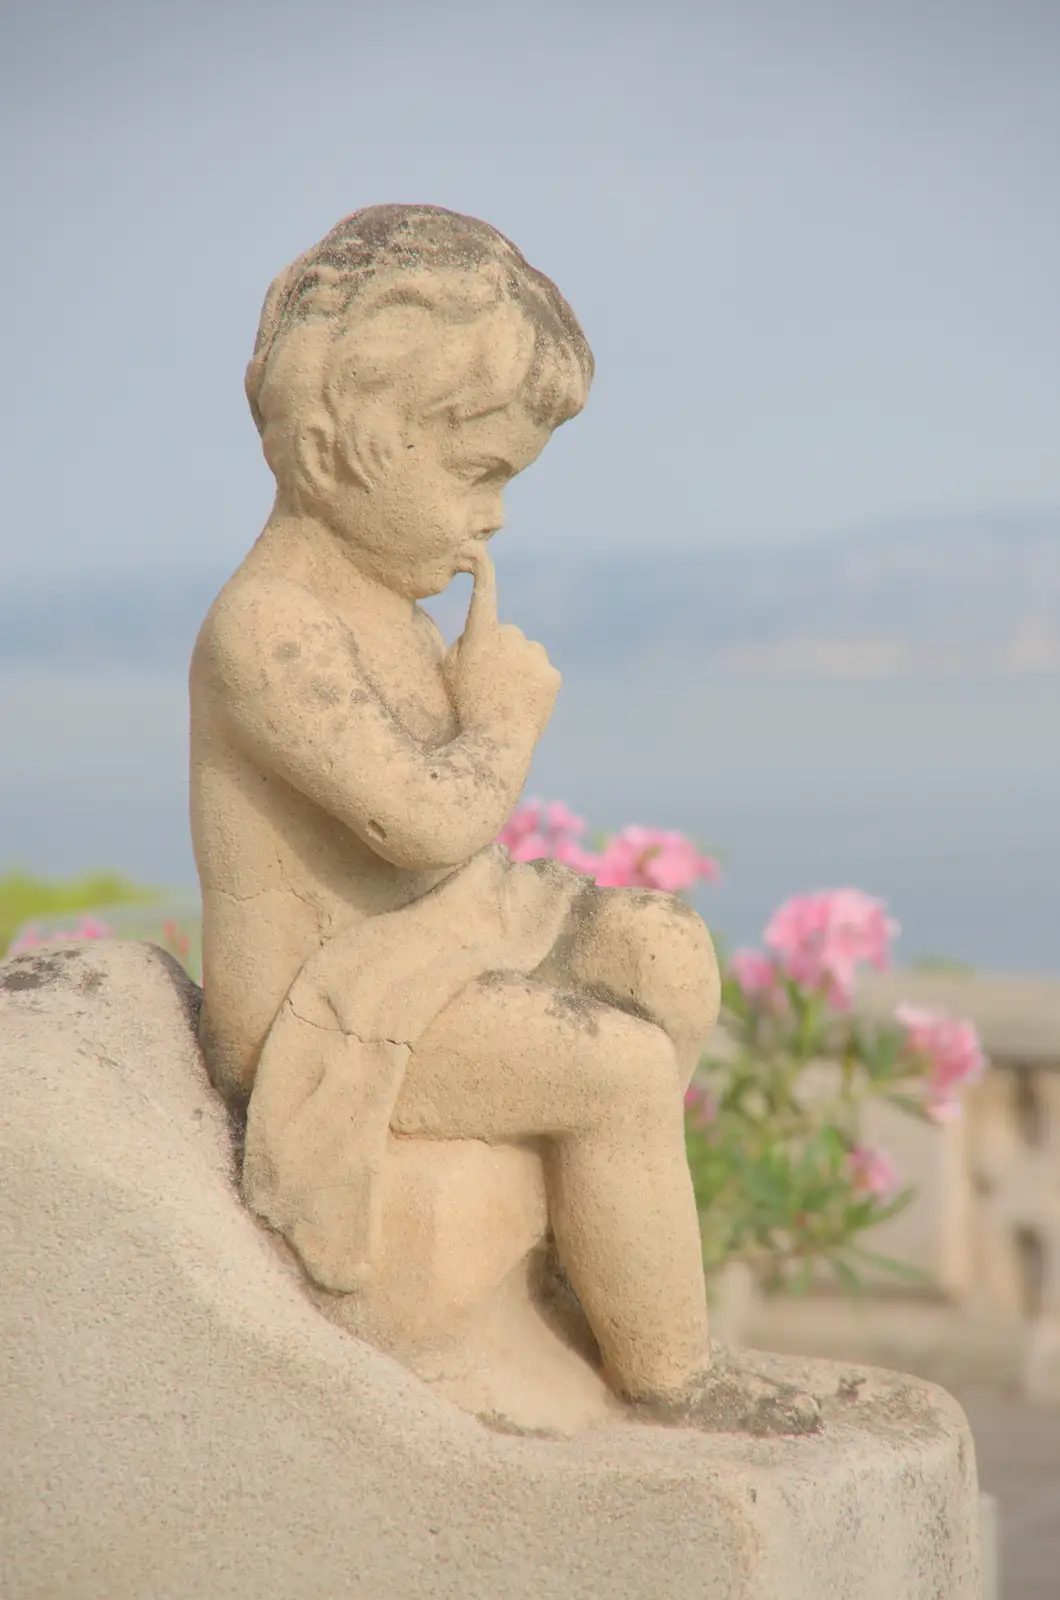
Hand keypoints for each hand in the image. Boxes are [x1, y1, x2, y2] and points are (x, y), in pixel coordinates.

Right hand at [444, 551, 559, 738]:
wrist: (497, 742)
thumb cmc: (466, 709)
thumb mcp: (450, 672)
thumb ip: (464, 644)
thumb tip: (482, 634)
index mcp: (480, 637)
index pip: (483, 595)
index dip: (482, 572)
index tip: (479, 553)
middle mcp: (510, 639)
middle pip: (508, 634)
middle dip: (502, 649)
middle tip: (491, 681)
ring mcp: (534, 655)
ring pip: (527, 652)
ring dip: (520, 665)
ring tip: (508, 695)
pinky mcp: (552, 673)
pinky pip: (541, 670)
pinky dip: (535, 682)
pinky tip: (524, 702)